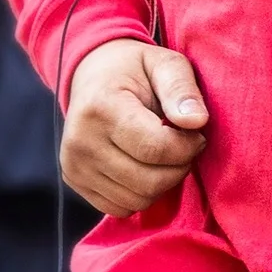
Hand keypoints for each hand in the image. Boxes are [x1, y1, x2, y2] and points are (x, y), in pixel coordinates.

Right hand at [61, 38, 207, 215]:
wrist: (92, 73)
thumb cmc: (135, 70)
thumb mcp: (164, 64)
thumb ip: (182, 89)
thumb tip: (197, 121)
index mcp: (101, 107)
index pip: (156, 150)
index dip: (188, 146)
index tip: (196, 132)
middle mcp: (81, 141)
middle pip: (149, 182)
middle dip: (178, 167)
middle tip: (182, 145)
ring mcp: (74, 165)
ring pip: (137, 200)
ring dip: (161, 182)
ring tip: (161, 153)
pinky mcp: (74, 181)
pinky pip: (121, 207)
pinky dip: (140, 193)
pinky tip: (141, 165)